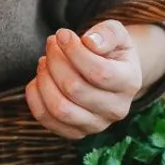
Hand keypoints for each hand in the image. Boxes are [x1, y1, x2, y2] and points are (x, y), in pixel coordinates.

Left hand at [25, 20, 141, 140]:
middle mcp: (116, 109)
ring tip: (44, 61)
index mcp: (129, 83)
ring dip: (44, 79)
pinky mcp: (75, 132)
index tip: (62, 34)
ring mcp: (96, 125)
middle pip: (74, 89)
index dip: (74, 51)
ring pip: (59, 108)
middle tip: (51, 44)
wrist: (108, 72)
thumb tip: (90, 42)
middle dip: (55, 61)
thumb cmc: (108, 49)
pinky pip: (46, 118)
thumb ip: (108, 32)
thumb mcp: (115, 33)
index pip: (99, 72)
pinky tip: (39, 77)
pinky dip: (35, 95)